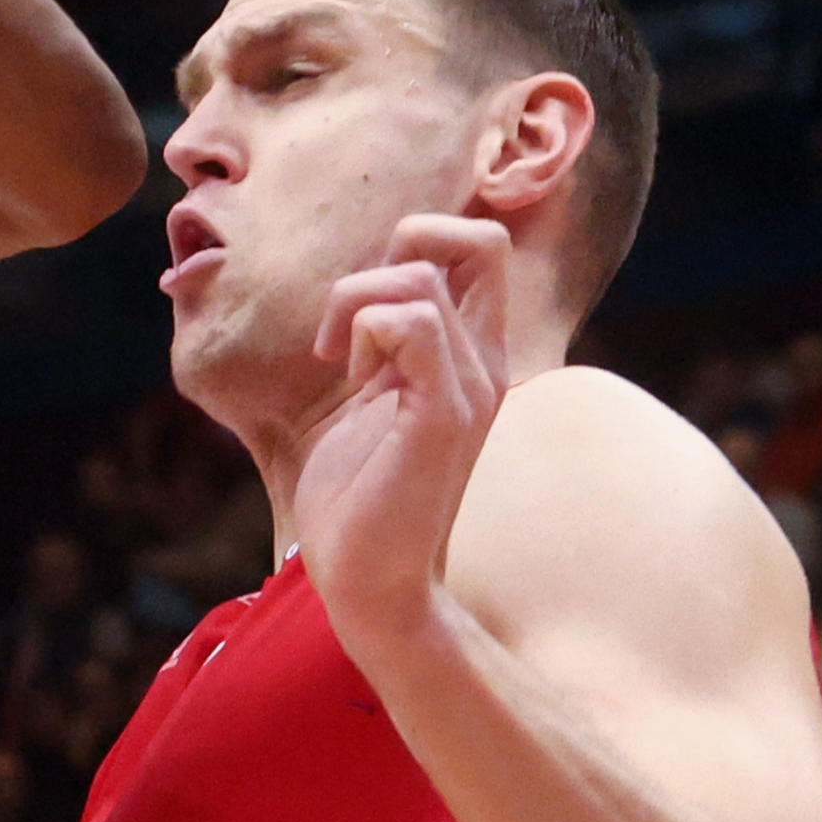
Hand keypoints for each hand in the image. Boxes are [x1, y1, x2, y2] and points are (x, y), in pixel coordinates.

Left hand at [291, 215, 512, 639]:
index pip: (479, 246)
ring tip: (338, 364)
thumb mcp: (372, 398)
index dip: (415, 243)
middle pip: (480, 237)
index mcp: (471, 354)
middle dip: (402, 243)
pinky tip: (348, 378)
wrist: (368, 583)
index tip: (362, 308)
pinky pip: (415, 324)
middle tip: (354, 314)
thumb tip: (365, 291)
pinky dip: (365, 328)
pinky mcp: (442, 416)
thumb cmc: (359, 496)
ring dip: (354, 302)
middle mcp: (483, 362)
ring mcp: (468, 387)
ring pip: (420, 276)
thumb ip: (382, 344)